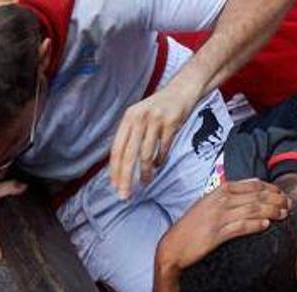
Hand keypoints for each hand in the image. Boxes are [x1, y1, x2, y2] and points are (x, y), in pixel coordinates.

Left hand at [108, 82, 199, 198]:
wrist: (181, 91)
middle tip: (125, 194)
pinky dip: (160, 160)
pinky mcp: (170, 123)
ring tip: (145, 181)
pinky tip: (158, 165)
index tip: (115, 185)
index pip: (117, 148)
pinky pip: (163, 149)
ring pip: (146, 154)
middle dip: (126, 177)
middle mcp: (138, 119)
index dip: (115, 169)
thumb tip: (125, 162)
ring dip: (145, 172)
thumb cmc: (160, 108)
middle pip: (129, 154)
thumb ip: (132, 134)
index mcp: (128, 118)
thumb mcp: (140, 117)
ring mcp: (154, 121)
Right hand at [157, 179, 289, 271]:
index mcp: (217, 192)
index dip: (269, 188)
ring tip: (283, 214)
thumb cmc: (193, 227)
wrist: (174, 246)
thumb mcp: (209, 205)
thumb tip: (253, 187)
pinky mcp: (216, 234)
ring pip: (250, 210)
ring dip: (270, 211)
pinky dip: (254, 225)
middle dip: (274, 200)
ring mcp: (217, 217)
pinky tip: (266, 225)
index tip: (281, 193)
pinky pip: (239, 227)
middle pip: (253, 196)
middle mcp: (218, 201)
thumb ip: (229, 196)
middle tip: (288, 205)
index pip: (250, 185)